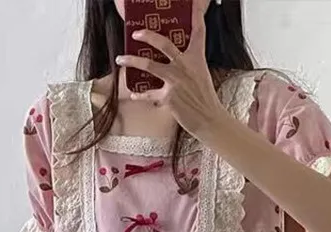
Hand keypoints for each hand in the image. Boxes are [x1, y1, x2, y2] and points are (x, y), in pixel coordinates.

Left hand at [116, 2, 226, 138]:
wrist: (209, 121)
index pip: (198, 32)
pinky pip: (149, 94)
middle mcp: (185, 66)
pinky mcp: (169, 97)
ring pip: (149, 65)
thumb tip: (174, 62)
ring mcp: (176, 81)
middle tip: (135, 33)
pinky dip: (140, 95)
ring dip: (132, 60)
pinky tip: (133, 94)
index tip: (192, 3)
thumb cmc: (205, 100)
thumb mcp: (201, 76)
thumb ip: (188, 66)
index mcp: (196, 59)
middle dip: (147, 35)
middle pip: (163, 43)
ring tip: (120, 59)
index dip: (196, 15)